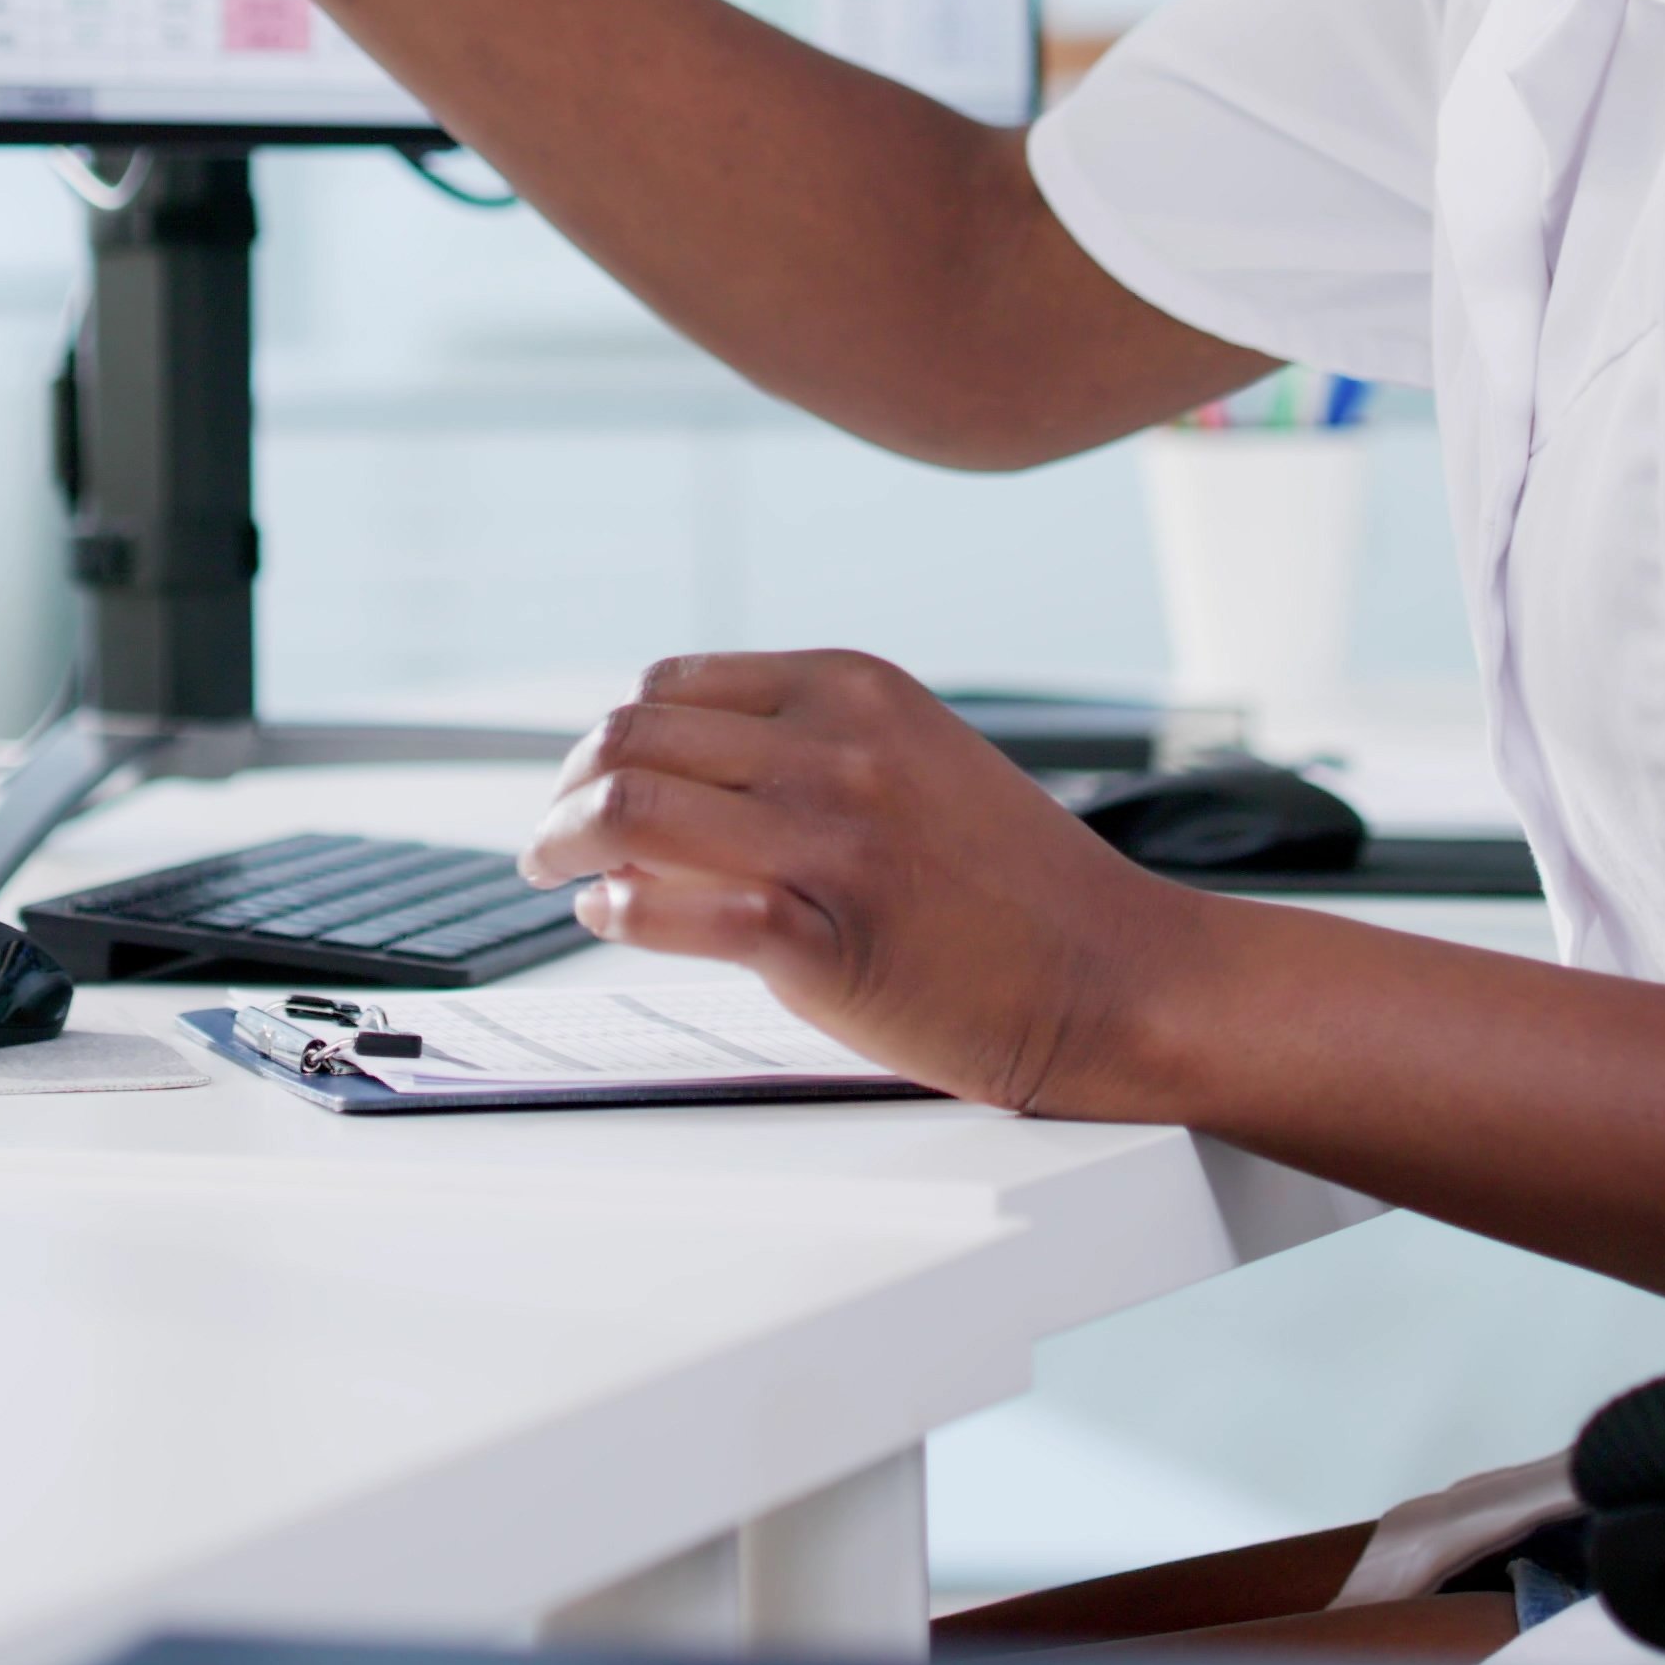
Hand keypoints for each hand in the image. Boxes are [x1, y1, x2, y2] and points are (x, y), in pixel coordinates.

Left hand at [518, 651, 1219, 1115]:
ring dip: (563, 840)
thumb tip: (661, 785)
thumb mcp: (915, 762)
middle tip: (549, 836)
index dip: (611, 739)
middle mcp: (837, 747)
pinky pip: (669, 907)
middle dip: (565, 788)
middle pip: (630, 737)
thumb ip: (802, 753)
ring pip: (629, 806)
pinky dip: (617, 909)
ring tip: (557, 873)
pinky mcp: (822, 941)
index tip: (590, 783)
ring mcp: (830, 840)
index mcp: (856, 687)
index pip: (670, 686)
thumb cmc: (1015, 885)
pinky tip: (613, 917)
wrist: (1115, 977)